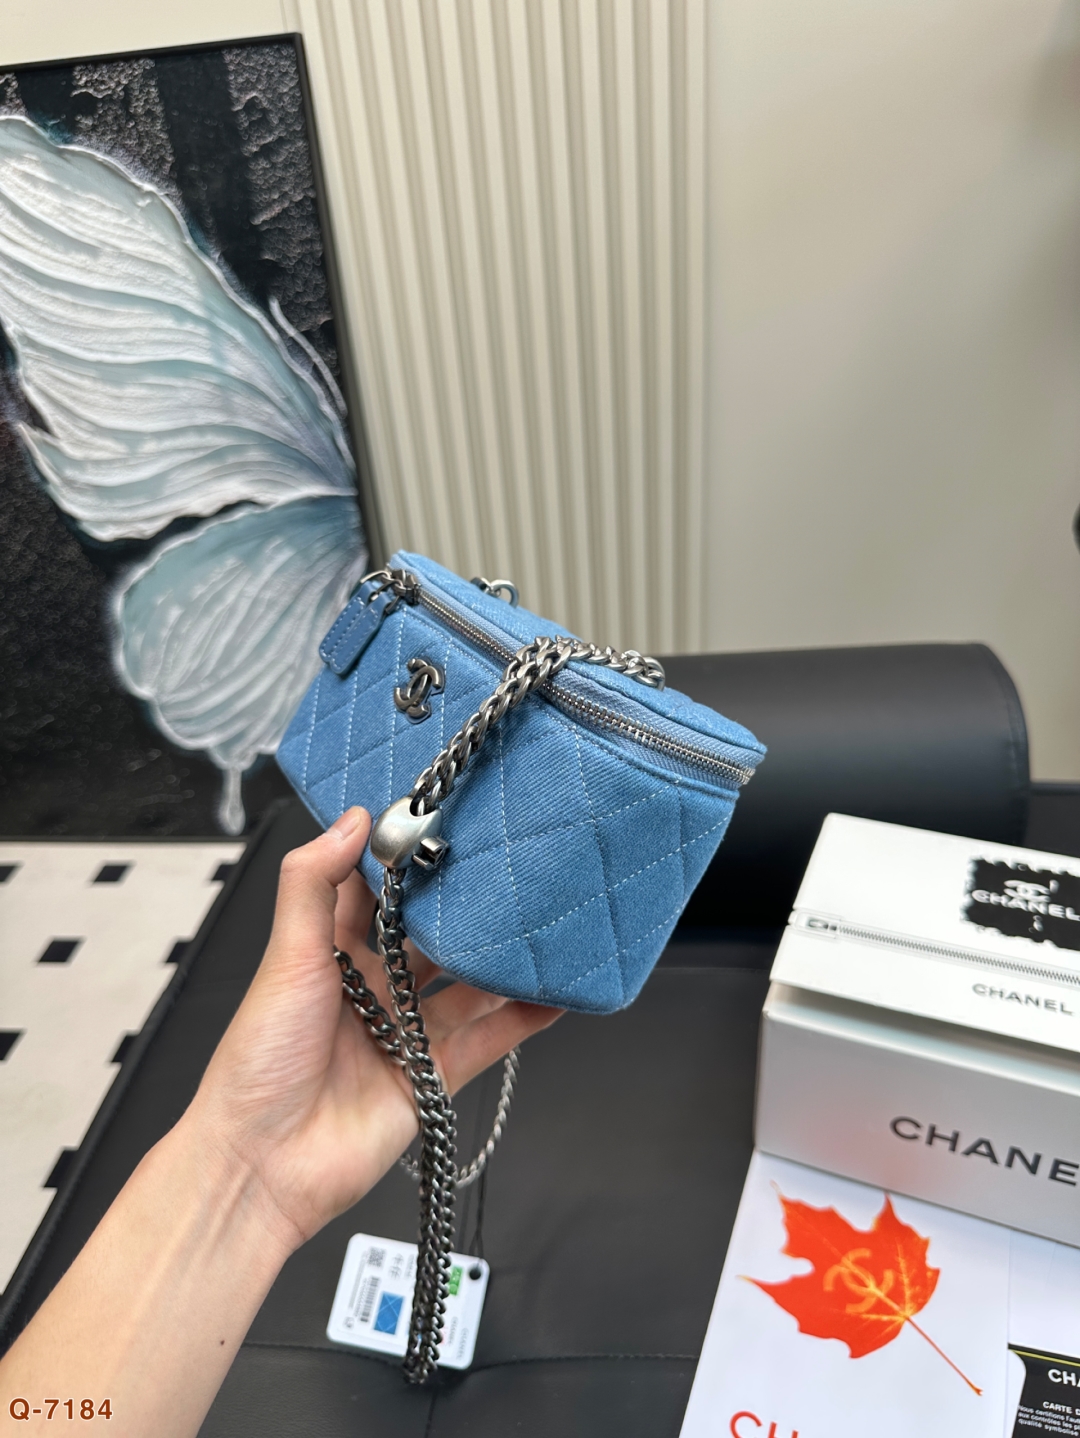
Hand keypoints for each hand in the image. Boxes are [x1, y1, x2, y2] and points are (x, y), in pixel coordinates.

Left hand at [186, 806, 560, 1251]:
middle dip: (464, 907)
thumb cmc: (258, 1063)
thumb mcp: (285, 958)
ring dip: (500, 961)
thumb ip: (313, 884)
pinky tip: (552, 995)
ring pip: (465, 986)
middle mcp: (370, 988)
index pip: (373, 891)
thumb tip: (352, 819)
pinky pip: (485, 1041)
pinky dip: (520, 1020)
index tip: (442, 818)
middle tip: (509, 865)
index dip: (404, 858)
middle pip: (429, 936)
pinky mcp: (430, 1078)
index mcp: (329, 952)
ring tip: (543, 923)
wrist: (262, 1168)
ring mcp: (403, 1034)